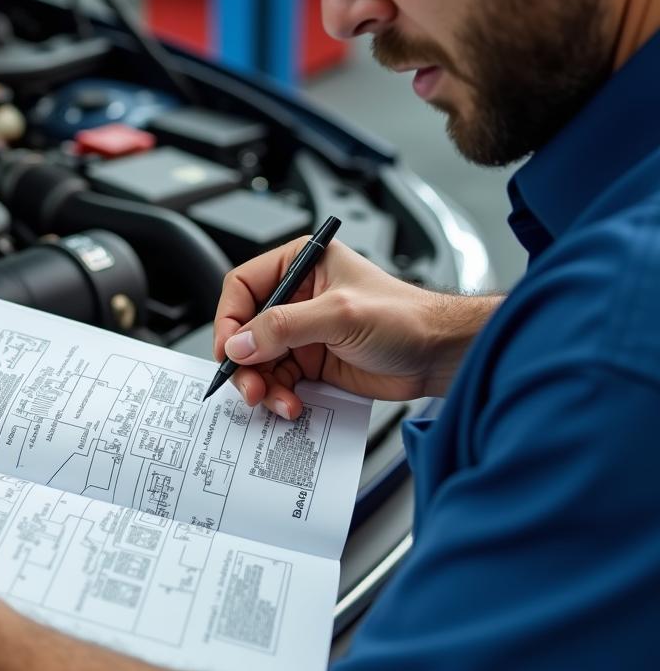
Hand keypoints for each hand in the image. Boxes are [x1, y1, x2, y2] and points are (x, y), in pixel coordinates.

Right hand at [214, 239, 494, 416]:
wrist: (440, 355)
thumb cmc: (406, 317)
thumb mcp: (340, 314)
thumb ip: (285, 327)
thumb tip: (240, 343)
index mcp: (300, 265)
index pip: (242, 288)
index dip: (230, 320)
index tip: (230, 351)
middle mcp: (296, 298)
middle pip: (244, 331)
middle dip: (245, 363)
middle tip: (251, 386)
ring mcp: (302, 333)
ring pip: (258, 362)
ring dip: (263, 386)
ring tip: (278, 401)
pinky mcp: (310, 363)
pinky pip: (279, 382)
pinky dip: (280, 397)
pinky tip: (293, 404)